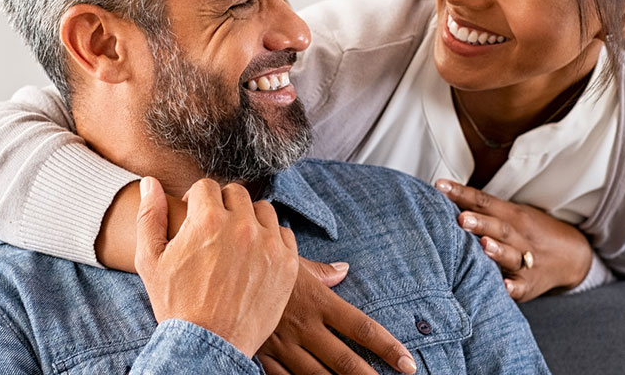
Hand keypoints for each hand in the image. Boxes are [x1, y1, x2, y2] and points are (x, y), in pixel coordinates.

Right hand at [135, 177, 298, 356]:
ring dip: (249, 219)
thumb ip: (149, 216)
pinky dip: (270, 239)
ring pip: (263, 210)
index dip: (196, 200)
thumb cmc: (175, 303)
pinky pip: (283, 234)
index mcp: (207, 219)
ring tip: (236, 241)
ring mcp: (268, 245)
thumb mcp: (150, 259)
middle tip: (215, 229)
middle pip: (236, 194)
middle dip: (222, 206)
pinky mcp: (287, 264)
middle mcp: (241, 226)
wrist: (208, 344)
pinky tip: (255, 255)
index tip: (195, 216)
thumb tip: (150, 183)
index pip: (206, 186)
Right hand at [256, 259, 417, 373]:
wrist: (216, 274)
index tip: (408, 362)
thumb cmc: (256, 263)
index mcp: (318, 302)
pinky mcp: (263, 355)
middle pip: (344, 359)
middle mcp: (304, 327)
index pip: (362, 328)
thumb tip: (344, 270)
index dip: (388, 347)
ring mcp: (283, 345)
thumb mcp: (290, 261)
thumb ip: (321, 271)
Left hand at [436, 180, 591, 301]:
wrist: (572, 256)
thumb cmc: (528, 233)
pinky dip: (513, 287)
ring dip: (497, 251)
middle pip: (499, 227)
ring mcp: (527, 261)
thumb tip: (442, 193)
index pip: (484, 202)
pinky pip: (521, 286)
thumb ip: (482, 208)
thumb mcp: (511, 215)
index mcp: (512, 216)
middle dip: (480, 223)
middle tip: (461, 218)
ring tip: (483, 245)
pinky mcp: (529, 285)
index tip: (440, 187)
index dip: (462, 194)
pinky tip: (503, 287)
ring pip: (511, 255)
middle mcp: (520, 236)